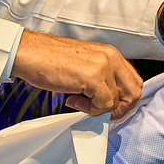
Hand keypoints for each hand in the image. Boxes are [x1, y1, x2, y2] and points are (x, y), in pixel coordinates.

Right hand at [11, 30, 142, 119]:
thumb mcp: (84, 64)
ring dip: (101, 109)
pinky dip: (90, 110)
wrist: (29, 53)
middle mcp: (111, 57)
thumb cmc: (49, 59)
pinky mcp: (93, 77)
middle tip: (99, 111)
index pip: (133, 81)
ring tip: (81, 103)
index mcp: (110, 53)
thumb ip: (101, 78)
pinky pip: (104, 104)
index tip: (108, 106)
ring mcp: (104, 66)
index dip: (123, 99)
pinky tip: (72, 100)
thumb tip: (109, 100)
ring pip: (119, 101)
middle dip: (120, 109)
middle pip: (134, 92)